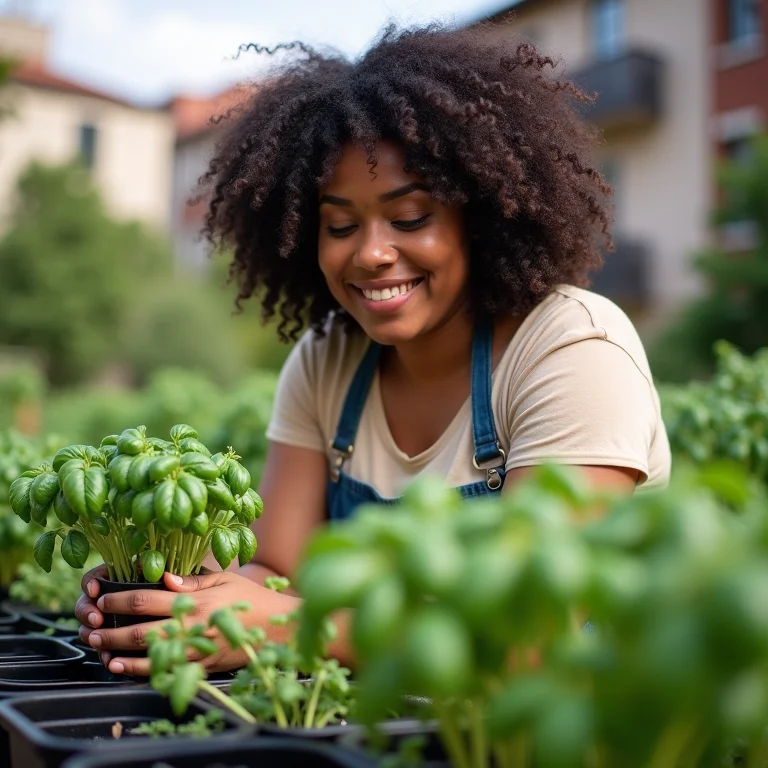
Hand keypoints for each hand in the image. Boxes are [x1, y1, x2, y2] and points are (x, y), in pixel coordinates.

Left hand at [75, 569, 299, 676]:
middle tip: (91, 626)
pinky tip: (124, 667)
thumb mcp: (225, 579)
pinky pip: (166, 673)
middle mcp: (192, 627)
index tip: (102, 597)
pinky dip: (141, 671)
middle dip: (111, 629)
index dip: (119, 599)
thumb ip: (192, 580)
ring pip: (149, 655)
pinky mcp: (202, 669)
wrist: (278, 630)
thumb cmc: (252, 598)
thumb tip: (163, 576)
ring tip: (100, 648)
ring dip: (119, 653)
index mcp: (195, 601)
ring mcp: (196, 651)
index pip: (146, 599)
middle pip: (141, 630)